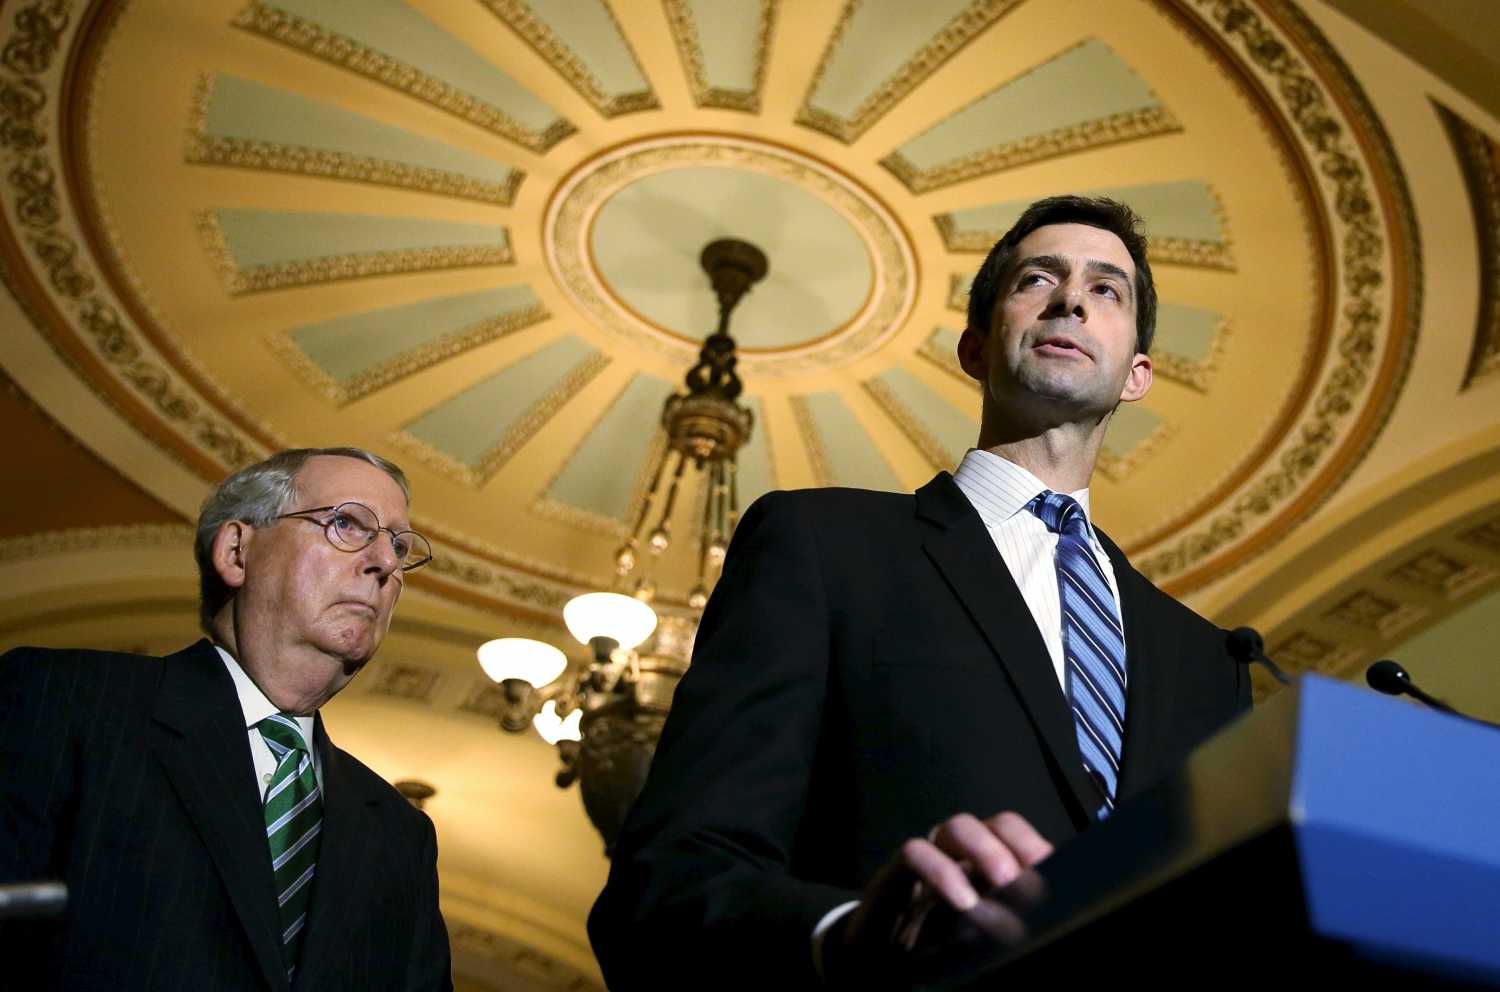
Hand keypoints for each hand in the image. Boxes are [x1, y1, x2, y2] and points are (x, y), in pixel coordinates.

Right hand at [826, 812, 1052, 981]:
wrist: (874, 967)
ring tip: (1003, 882)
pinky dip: (942, 871)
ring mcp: (930, 862)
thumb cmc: (935, 954)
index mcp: (990, 869)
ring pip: (957, 828)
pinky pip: (916, 852)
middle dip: (1018, 844)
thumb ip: (1007, 925)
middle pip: (997, 824)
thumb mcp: (980, 943)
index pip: (1018, 837)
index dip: (1037, 847)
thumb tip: (1043, 922)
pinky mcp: (896, 876)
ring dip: (984, 850)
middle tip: (1028, 881)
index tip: (1056, 868)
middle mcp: (963, 858)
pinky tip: (962, 901)